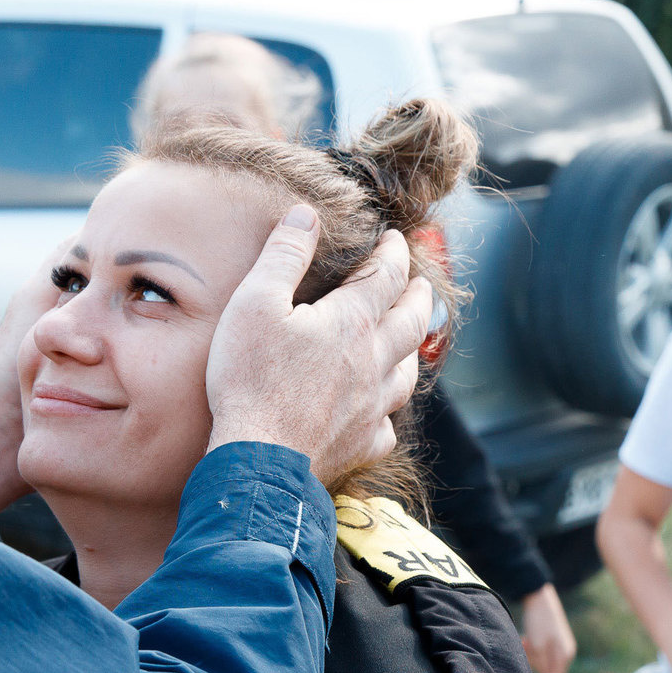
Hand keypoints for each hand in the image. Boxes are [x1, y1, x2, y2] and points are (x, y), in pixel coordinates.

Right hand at [206, 214, 433, 485]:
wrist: (259, 459)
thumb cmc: (251, 379)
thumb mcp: (255, 302)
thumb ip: (283, 255)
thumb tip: (306, 214)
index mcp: (353, 322)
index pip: (386, 276)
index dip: (393, 252)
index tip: (396, 238)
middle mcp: (375, 361)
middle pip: (413, 321)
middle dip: (418, 295)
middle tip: (420, 282)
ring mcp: (373, 406)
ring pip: (408, 372)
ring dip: (413, 348)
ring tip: (410, 337)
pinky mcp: (362, 443)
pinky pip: (386, 425)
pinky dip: (387, 412)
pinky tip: (378, 411)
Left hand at [519, 584, 576, 672]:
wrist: (538, 595)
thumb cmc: (538, 621)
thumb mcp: (539, 644)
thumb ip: (545, 665)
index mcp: (564, 655)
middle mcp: (565, 652)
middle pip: (547, 672)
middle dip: (533, 667)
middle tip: (524, 651)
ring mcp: (559, 646)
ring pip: (542, 662)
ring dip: (530, 657)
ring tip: (524, 641)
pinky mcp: (552, 640)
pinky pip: (541, 653)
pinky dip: (531, 650)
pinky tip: (526, 639)